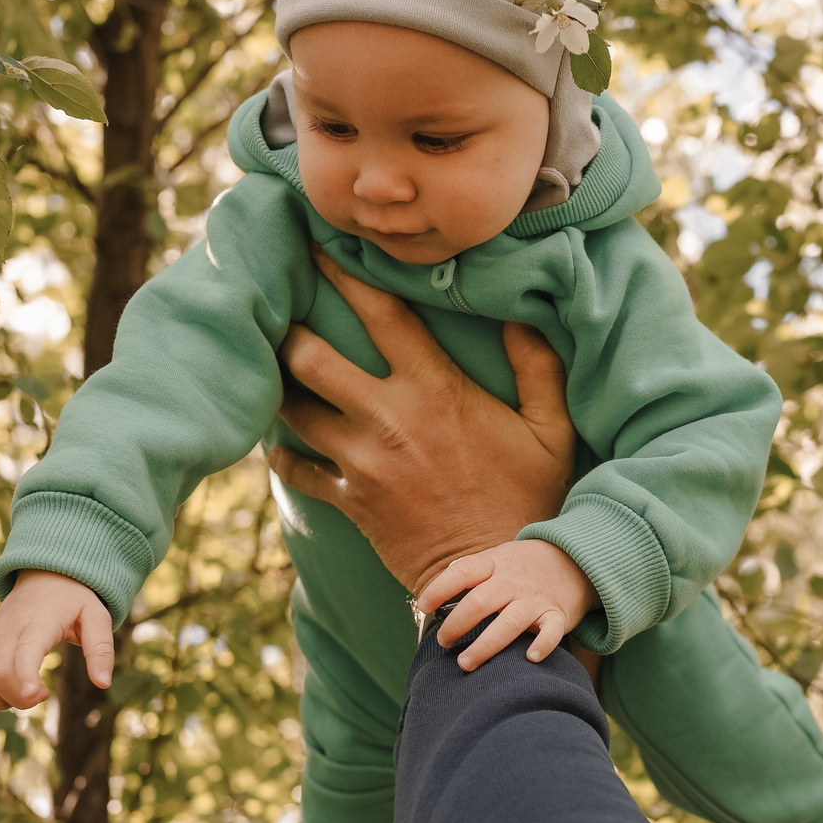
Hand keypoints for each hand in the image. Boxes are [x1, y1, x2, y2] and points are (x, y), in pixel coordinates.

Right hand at [0, 570, 113, 718]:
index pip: (23, 653)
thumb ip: (101, 649)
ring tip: (23, 697)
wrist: (44, 575)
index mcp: (37, 623)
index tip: (35, 695)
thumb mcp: (97, 616)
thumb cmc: (74, 599)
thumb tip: (103, 683)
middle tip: (43, 694)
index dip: (24, 678)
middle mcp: (7, 631)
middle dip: (19, 698)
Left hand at [267, 250, 577, 597]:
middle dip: (288, 331)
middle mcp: (389, 417)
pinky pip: (298, 470)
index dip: (343, 274)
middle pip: (310, 357)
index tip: (317, 246)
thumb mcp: (551, 430)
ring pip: (295, 409)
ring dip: (282, 391)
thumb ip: (538, 367)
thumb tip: (523, 316)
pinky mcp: (350, 501)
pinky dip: (285, 456)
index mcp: (436, 388)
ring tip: (271, 372)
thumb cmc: (528, 498)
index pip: (380, 313)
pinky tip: (283, 445)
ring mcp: (363, 460)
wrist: (494, 575)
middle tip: (276, 314)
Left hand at [418, 539, 600, 670]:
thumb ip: (470, 576)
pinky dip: (542, 644)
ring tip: (466, 663)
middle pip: (480, 603)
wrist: (576, 559)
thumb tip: (431, 599)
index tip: (424, 606)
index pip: (462, 572)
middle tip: (444, 643)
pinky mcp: (558, 615)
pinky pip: (551, 632)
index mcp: (495, 564)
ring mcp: (536, 599)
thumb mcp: (498, 558)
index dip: (439, 589)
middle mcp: (513, 581)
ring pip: (509, 623)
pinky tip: (530, 658)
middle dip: (457, 625)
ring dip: (485, 645)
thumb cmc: (525, 566)